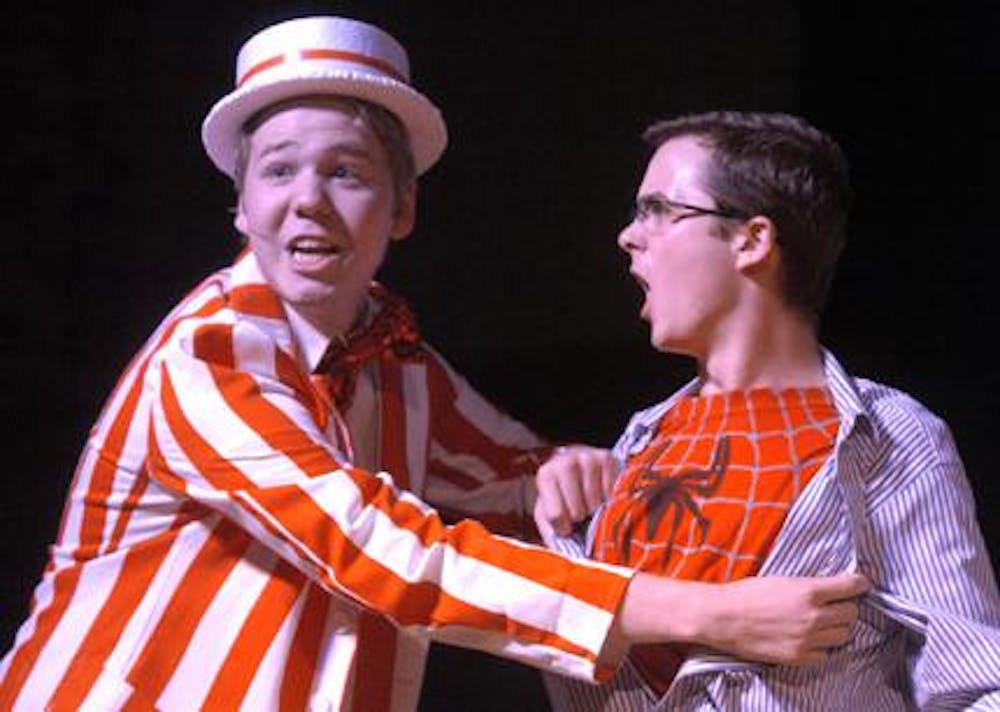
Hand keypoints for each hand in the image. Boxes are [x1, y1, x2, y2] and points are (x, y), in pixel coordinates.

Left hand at [534, 445, 617, 544]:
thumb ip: (551, 534)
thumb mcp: (548, 513)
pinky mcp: (608, 458)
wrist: (577, 467)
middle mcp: (565, 461)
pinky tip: (601, 495)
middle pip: (577, 510)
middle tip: (579, 512)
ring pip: (595, 503)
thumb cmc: (561, 496)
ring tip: (589, 503)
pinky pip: (611, 493)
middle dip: (579, 518)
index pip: (556, 515)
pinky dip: (608, 500)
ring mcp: (588, 457)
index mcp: (545, 475)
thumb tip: (565, 562)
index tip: (566, 526)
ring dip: (595, 510)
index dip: (564, 528)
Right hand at [609, 572, 869, 666]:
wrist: (723, 617)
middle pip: (852, 613)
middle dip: (846, 606)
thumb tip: (833, 588)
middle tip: (834, 604)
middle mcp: (814, 616)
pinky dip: (822, 647)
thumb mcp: (782, 579)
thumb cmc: (747, 593)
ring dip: (837, 628)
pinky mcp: (799, 657)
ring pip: (845, 635)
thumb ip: (811, 586)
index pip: (853, 586)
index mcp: (810, 591)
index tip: (856, 584)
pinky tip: (810, 638)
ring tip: (822, 623)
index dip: (858, 584)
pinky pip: (826, 654)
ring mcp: (808, 639)